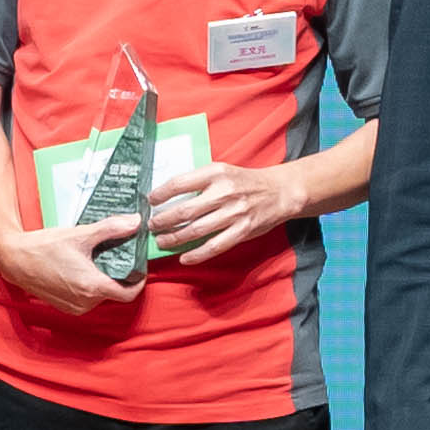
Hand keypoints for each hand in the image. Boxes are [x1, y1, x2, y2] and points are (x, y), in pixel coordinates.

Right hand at [0, 220, 132, 318]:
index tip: (139, 269)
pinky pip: (87, 299)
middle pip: (115, 293)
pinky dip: (90, 286)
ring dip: (104, 281)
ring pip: (100, 296)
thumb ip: (111, 229)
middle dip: (119, 276)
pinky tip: (84, 268)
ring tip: (99, 260)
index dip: (138, 282)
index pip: (129, 294)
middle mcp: (85, 302)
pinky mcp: (65, 306)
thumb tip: (135, 222)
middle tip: (118, 257)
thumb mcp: (80, 234)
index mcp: (92, 286)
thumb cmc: (45, 247)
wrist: (15, 260)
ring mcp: (74, 307)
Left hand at [141, 157, 292, 264]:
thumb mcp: (222, 171)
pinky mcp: (242, 230)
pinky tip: (184, 258)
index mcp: (216, 173)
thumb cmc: (245, 182)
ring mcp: (234, 213)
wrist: (279, 191)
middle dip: (163, 221)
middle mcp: (224, 192)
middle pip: (184, 211)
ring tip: (162, 241)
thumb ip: (199, 182)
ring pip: (196, 230)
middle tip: (151, 226)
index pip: (180, 183)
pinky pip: (214, 246)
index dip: (161, 194)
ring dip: (174, 238)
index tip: (150, 201)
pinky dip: (197, 254)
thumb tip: (168, 197)